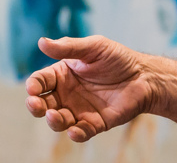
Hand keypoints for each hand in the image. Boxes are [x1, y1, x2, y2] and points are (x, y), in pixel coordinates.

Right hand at [24, 36, 156, 142]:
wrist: (144, 76)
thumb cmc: (117, 58)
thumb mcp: (93, 47)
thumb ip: (68, 47)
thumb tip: (41, 42)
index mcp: (63, 74)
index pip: (41, 81)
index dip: (33, 85)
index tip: (32, 88)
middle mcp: (67, 94)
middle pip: (43, 104)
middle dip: (36, 106)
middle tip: (36, 105)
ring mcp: (79, 110)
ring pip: (59, 121)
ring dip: (53, 121)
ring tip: (54, 116)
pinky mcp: (95, 123)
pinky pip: (81, 132)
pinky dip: (76, 134)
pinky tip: (74, 131)